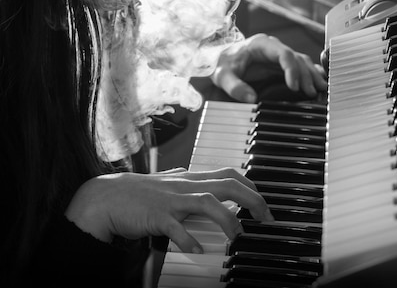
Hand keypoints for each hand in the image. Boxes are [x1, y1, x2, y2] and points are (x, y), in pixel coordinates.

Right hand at [65, 167, 273, 252]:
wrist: (104, 198)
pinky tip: (197, 250)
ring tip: (237, 236)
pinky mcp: (156, 216)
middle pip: (228, 184)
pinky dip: (188, 240)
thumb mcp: (168, 184)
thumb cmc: (138, 193)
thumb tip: (202, 182)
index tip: (263, 204)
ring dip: (228, 219)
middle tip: (266, 218)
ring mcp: (171, 200)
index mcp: (190, 179)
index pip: (229, 173)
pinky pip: (176, 228)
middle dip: (252, 199)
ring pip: (208, 202)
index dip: (251, 186)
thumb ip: (187, 183)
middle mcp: (185, 186)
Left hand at [210, 33, 327, 102]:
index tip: (294, 86)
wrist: (218, 58)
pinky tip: (319, 80)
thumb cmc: (221, 63)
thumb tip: (251, 99)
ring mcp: (278, 54)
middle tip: (311, 91)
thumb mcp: (222, 75)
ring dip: (311, 74)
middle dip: (305, 75)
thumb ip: (234, 86)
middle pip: (296, 58)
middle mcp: (273, 47)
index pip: (283, 54)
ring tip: (320, 88)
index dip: (292, 69)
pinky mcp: (280, 63)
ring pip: (301, 61)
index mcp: (261, 44)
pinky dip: (309, 72)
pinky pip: (299, 65)